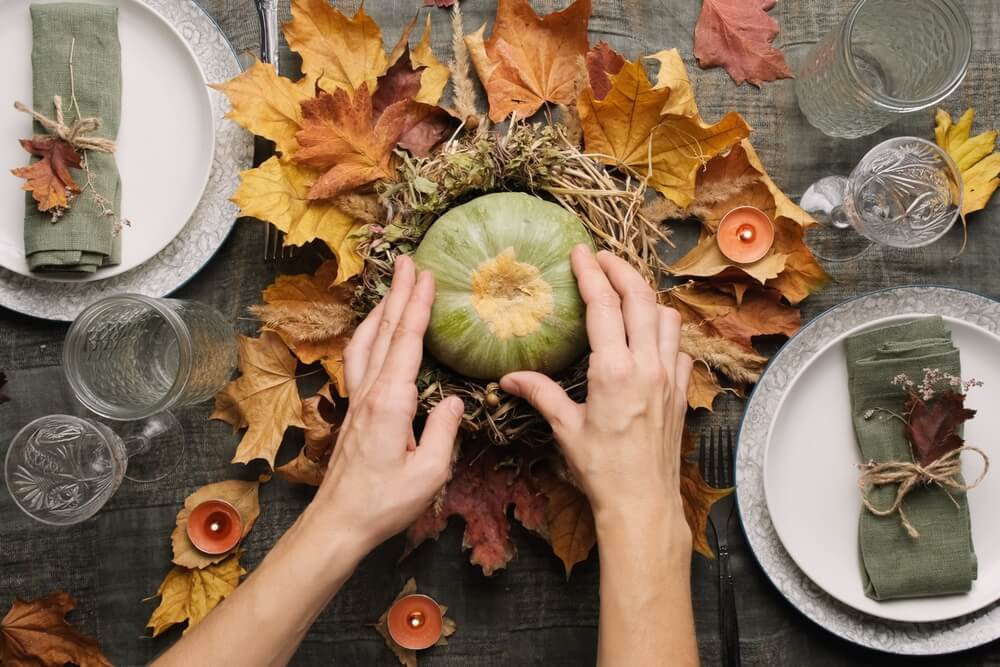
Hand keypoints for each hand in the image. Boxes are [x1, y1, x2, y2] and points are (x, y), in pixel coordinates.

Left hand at [310, 256, 462, 552]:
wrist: (339, 522)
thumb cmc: (384, 503)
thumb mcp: (429, 473)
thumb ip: (444, 431)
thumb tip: (454, 400)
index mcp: (390, 403)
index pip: (406, 343)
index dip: (416, 306)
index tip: (425, 275)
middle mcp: (370, 394)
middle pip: (383, 332)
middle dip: (397, 293)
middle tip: (408, 261)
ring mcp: (358, 401)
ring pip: (365, 342)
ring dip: (380, 310)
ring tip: (392, 285)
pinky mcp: (354, 411)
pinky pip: (358, 360)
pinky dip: (367, 335)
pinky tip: (372, 332)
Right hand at [500, 246, 691, 532]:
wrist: (642, 502)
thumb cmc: (602, 470)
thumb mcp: (565, 428)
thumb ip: (540, 394)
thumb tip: (509, 378)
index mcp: (614, 369)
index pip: (604, 305)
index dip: (591, 273)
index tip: (581, 253)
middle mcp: (647, 365)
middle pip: (641, 297)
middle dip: (621, 269)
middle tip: (602, 257)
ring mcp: (670, 376)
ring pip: (667, 316)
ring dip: (646, 296)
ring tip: (627, 289)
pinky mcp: (681, 391)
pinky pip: (680, 347)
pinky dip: (666, 331)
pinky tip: (650, 336)